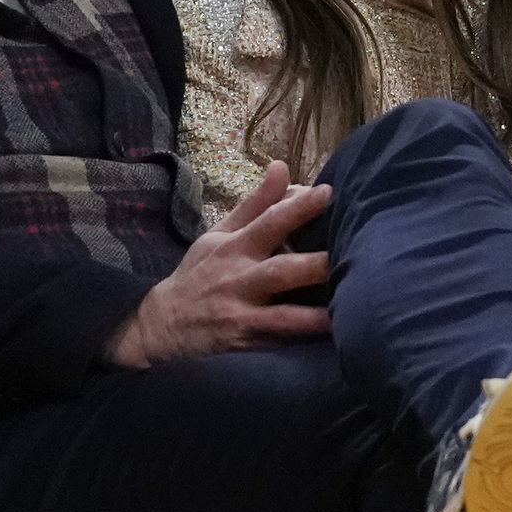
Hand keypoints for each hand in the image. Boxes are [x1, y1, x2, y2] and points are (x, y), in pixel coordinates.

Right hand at [105, 162, 332, 366]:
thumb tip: (283, 166)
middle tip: (350, 254)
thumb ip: (255, 204)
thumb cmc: (200, 275)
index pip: (270, 221)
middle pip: (281, 271)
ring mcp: (241, 315)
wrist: (161, 327)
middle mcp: (239, 280)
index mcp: (235, 247)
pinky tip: (330, 340)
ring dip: (313, 314)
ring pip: (282, 316)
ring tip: (346, 308)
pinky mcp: (243, 345)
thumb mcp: (219, 235)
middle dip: (314, 263)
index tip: (328, 192)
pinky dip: (300, 342)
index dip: (299, 207)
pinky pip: (276, 344)